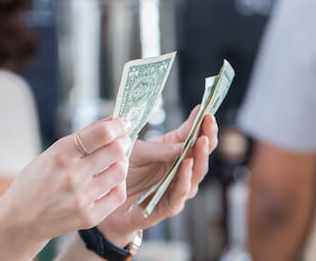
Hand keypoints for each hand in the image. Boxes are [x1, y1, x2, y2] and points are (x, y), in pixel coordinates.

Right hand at [0, 117, 132, 241]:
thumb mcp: (50, 153)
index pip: (101, 134)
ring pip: (120, 172)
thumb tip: (110, 121)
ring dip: (121, 162)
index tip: (122, 123)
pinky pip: (118, 195)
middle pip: (116, 151)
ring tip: (115, 162)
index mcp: (60, 154)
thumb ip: (81, 138)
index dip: (117, 125)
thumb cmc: (35, 181)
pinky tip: (110, 181)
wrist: (20, 219)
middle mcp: (72, 175)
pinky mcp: (89, 217)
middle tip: (122, 141)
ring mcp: (81, 198)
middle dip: (123, 142)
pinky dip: (118, 184)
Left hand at [97, 106, 218, 244]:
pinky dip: (185, 180)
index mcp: (173, 153)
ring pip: (196, 174)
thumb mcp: (136, 153)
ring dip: (200, 157)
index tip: (207, 110)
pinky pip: (180, 193)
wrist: (105, 199)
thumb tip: (184, 140)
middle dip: (208, 137)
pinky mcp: (168, 205)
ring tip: (201, 141)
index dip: (202, 124)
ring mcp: (176, 188)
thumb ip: (158, 149)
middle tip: (210, 121)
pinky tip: (186, 165)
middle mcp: (179, 170)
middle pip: (201, 154)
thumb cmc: (122, 172)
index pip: (193, 137)